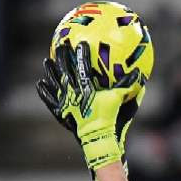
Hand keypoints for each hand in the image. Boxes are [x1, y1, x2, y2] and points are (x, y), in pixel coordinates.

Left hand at [37, 40, 146, 173]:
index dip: (81, 53)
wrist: (96, 137)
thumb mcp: (119, 100)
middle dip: (62, 56)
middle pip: (64, 70)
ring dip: (49, 71)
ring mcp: (65, 102)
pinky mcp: (60, 111)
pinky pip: (49, 99)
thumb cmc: (109, 118)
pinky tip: (40, 84)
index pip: (83, 66)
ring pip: (53, 82)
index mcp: (87, 87)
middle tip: (60, 46)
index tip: (80, 43)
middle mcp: (73, 92)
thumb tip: (140, 73)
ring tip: (47, 61)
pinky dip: (44, 91)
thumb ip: (127, 85)